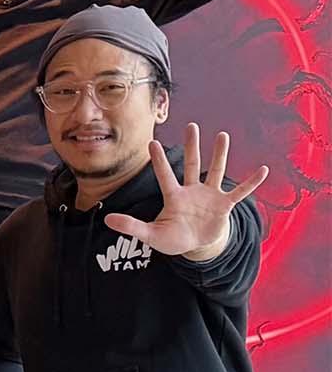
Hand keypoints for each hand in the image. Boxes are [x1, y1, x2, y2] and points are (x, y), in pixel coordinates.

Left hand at [102, 125, 268, 260]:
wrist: (196, 246)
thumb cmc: (173, 238)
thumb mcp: (151, 235)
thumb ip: (131, 227)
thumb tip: (107, 219)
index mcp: (173, 197)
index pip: (164, 175)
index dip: (159, 161)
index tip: (153, 142)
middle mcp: (191, 191)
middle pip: (191, 165)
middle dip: (192, 146)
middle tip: (191, 125)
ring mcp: (209, 196)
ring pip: (216, 171)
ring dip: (220, 155)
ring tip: (223, 135)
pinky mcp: (224, 205)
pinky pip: (240, 192)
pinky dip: (251, 182)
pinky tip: (263, 169)